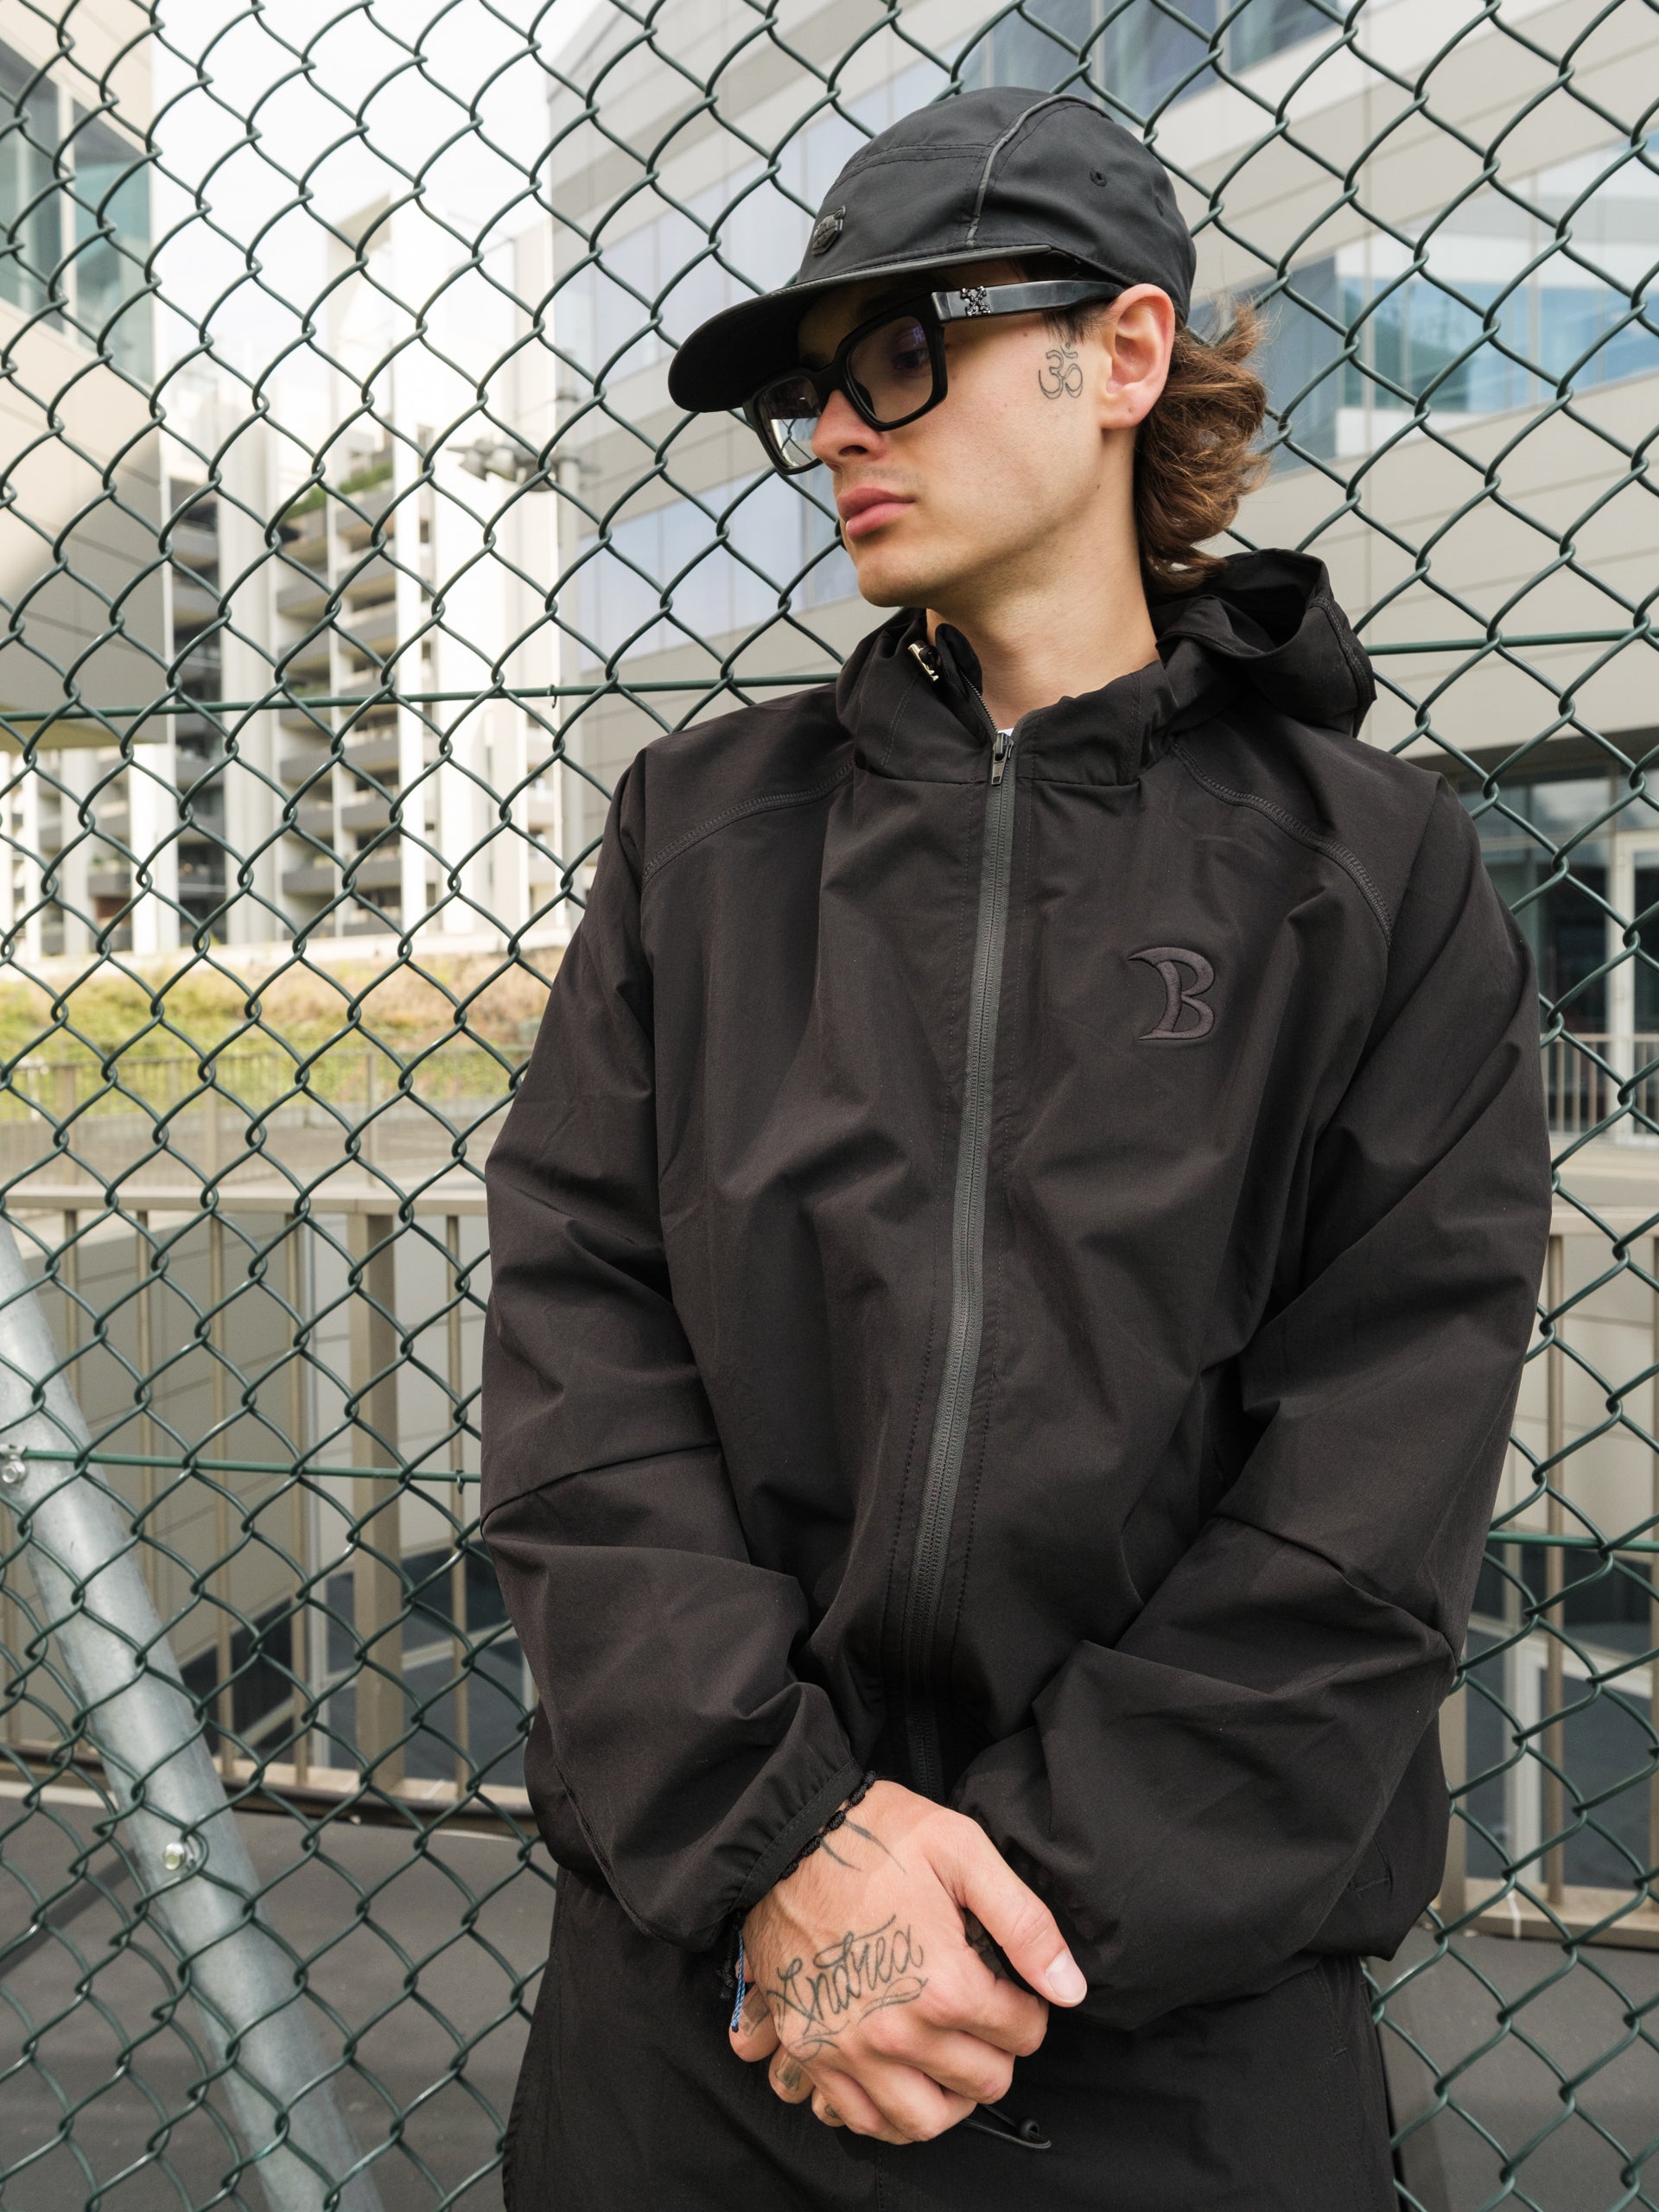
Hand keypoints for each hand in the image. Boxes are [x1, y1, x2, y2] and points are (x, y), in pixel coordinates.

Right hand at [729, 1780, 1085, 2144]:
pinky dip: (890, 2114)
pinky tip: (903, 2080)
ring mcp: (848, 2050)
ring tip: (953, 2058)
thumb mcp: (963, 1851)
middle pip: (984, 2082)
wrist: (785, 1834)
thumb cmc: (876, 1836)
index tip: (1013, 1986)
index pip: (1023, 2034)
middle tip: (987, 2015)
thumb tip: (1069, 1989)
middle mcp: (896, 2034)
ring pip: (925, 2121)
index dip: (1030, 2007)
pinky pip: (860, 2120)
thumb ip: (1025, 1924)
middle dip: (999, 2050)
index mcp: (943, 1986)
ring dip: (951, 2095)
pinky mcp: (810, 2052)